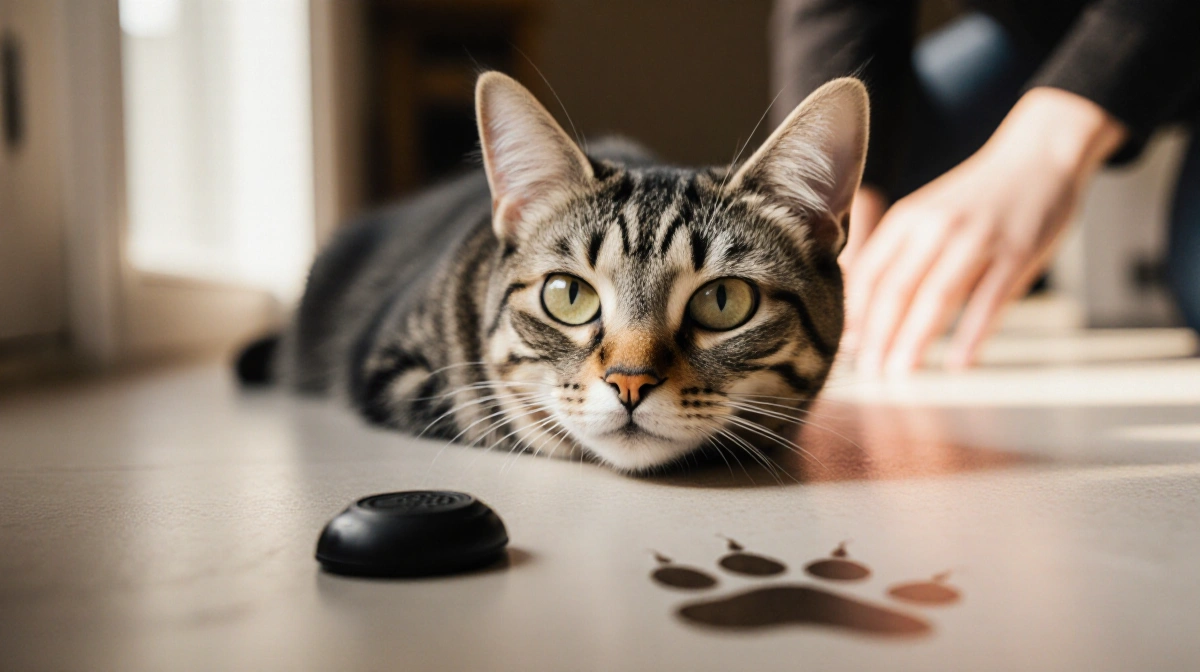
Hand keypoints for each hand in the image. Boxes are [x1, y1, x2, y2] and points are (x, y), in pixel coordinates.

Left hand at [844, 88, 1125, 374]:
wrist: (1039, 156)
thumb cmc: (977, 198)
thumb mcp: (928, 214)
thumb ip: (898, 255)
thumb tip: (862, 311)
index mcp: (908, 219)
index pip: (869, 274)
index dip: (855, 316)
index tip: (845, 351)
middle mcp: (937, 227)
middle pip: (897, 290)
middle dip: (878, 337)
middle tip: (869, 374)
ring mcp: (978, 240)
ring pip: (936, 297)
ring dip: (915, 341)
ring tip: (900, 375)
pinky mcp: (1018, 253)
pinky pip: (989, 302)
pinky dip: (972, 336)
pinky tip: (959, 364)